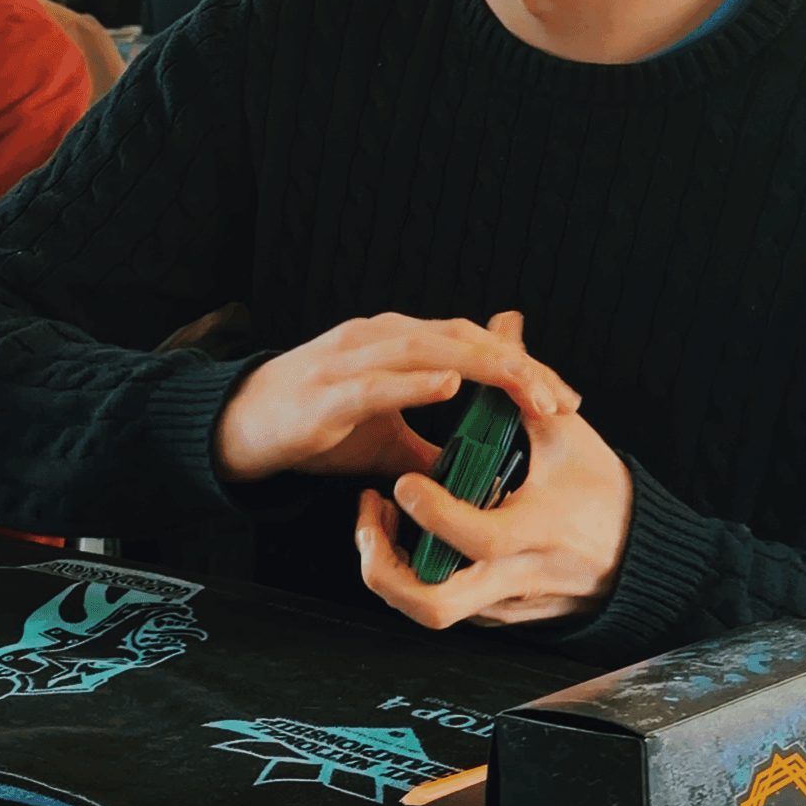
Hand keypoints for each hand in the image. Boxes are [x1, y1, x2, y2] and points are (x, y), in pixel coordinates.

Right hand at [212, 310, 576, 485]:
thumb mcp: (386, 436)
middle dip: (518, 368)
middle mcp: (381, 337)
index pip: (474, 342)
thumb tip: (480, 469)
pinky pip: (379, 380)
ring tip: (526, 391)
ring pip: (431, 350)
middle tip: (561, 399)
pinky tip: (452, 383)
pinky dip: (418, 379)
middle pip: (464, 339)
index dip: (522, 365)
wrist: (240, 427)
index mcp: (399, 342)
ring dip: (484, 369)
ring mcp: (353, 357)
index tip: (565, 397)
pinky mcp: (327, 389)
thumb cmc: (313, 425)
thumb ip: (432, 442)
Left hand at [355, 312, 631, 629]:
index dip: (433, 513)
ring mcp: (503, 603)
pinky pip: (442, 602)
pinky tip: (404, 534)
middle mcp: (516, 578)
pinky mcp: (496, 613)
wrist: (640, 557)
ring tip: (376, 523)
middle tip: (371, 513)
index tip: (403, 482)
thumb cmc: (604, 493)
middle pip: (435, 603)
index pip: (477, 537)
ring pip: (430, 611)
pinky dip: (412, 572)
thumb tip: (504, 328)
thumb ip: (527, 384)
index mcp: (538, 532)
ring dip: (389, 571)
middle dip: (384, 566)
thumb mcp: (570, 438)